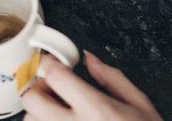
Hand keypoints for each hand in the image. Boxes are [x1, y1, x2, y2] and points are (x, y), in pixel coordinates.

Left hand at [22, 51, 161, 120]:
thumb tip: (91, 60)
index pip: (55, 76)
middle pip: (32, 99)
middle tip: (52, 87)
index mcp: (96, 109)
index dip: (49, 63)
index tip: (52, 63)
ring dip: (38, 112)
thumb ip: (113, 78)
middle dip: (38, 87)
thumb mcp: (139, 104)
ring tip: (57, 111)